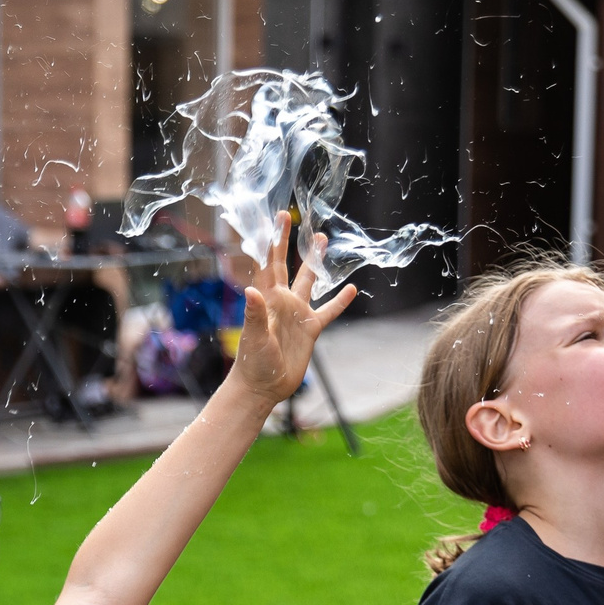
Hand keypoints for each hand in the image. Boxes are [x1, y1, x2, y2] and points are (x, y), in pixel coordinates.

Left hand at [230, 217, 357, 407]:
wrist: (264, 387)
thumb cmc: (253, 363)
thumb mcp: (254, 337)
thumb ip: (255, 314)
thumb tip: (251, 289)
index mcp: (268, 299)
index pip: (268, 264)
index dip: (271, 242)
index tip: (274, 219)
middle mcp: (282, 301)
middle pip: (287, 265)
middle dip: (289, 242)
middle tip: (291, 217)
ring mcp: (297, 314)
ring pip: (310, 282)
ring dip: (316, 262)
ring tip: (322, 240)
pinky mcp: (310, 329)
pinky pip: (328, 311)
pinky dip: (340, 301)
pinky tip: (351, 288)